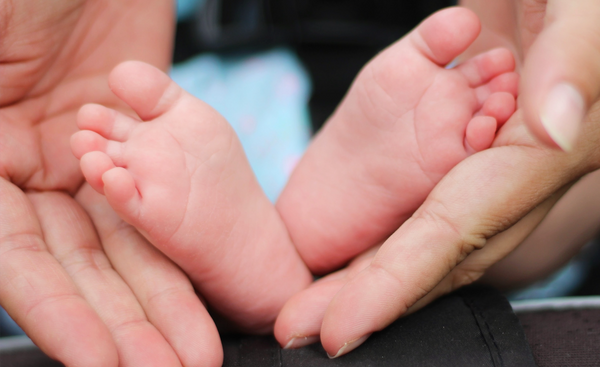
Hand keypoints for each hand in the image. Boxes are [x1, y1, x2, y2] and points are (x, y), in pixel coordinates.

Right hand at [0, 1, 221, 365]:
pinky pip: (162, 195)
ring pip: (127, 242)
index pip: (16, 260)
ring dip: (159, 297)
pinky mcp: (140, 140)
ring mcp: (87, 158)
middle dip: (123, 322)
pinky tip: (202, 284)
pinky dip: (179, 238)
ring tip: (194, 350)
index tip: (102, 362)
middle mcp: (30, 170)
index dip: (58, 315)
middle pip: (80, 265)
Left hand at [274, 0, 599, 355]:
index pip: (455, 233)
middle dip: (362, 301)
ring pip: (416, 241)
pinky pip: (415, 211)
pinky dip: (378, 244)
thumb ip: (575, 64)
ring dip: (361, 279)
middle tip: (297, 331)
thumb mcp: (585, 16)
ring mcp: (476, 170)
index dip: (396, 285)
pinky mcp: (456, 152)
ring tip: (304, 312)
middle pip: (427, 256)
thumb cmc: (583, 3)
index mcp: (537, 155)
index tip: (339, 329)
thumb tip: (553, 128)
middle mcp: (503, 179)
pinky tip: (343, 265)